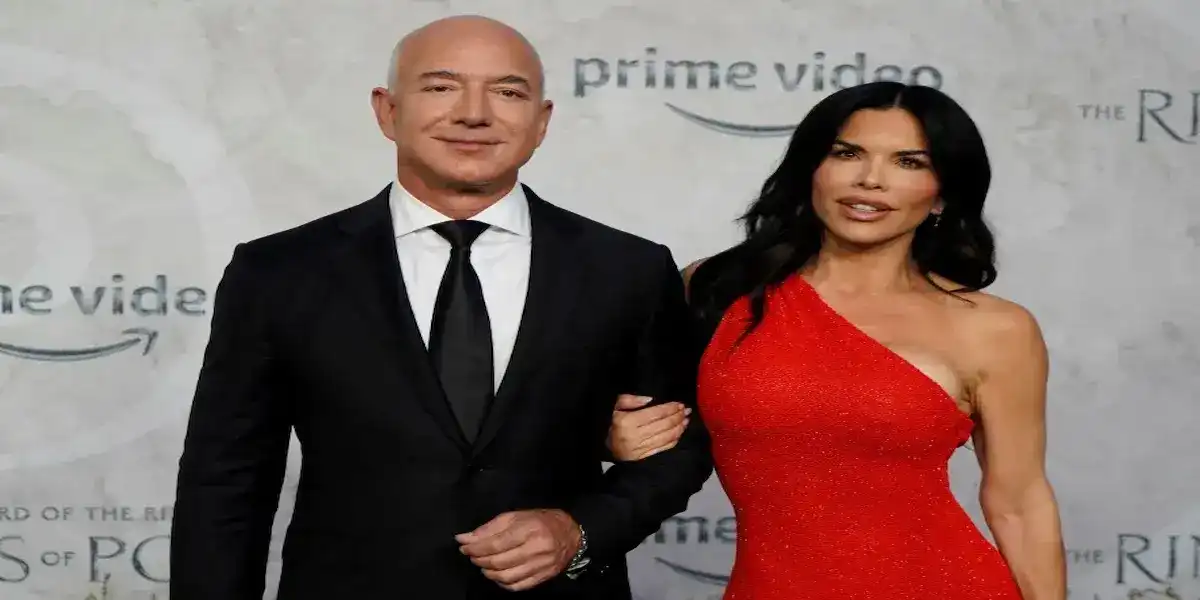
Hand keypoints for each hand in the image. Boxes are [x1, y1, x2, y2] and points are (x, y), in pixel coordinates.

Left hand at [456, 509, 581, 590]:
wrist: (572, 535)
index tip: (463, 546)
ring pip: (506, 576)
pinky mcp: (543, 577)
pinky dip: (502, 583)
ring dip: (488, 572)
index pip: (495, 543)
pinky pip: (517, 586)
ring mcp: (540, 566)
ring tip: (483, 565)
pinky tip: (498, 575)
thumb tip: (465, 538)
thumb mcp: (516, 516)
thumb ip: (490, 527)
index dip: (475, 547)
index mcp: (529, 529)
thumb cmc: (541, 521)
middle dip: (479, 559)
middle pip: (498, 561)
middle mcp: (536, 548)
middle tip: (472, 555)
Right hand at [606, 394, 689, 460]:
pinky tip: (679, 432)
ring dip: (679, 428)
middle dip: (677, 417)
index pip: (654, 413)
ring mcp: (640, 449)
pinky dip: (674, 440)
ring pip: (665, 437)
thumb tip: (650, 399)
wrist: (604, 446)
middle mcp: (634, 436)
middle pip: (662, 425)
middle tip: (686, 410)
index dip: (669, 408)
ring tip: (686, 420)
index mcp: (627, 422)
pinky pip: (663, 448)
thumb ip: (630, 399)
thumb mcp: (614, 406)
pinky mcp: (643, 457)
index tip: (679, 403)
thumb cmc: (610, 422)